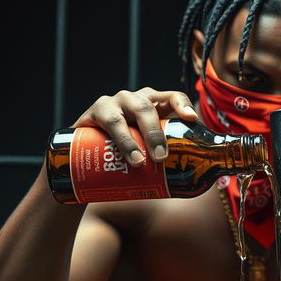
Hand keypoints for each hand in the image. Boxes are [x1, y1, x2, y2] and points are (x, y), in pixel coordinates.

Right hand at [71, 88, 198, 165]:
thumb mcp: (147, 148)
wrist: (88, 153)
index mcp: (154, 104)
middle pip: (147, 108)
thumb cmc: (127, 150)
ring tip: (138, 162)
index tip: (191, 119)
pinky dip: (117, 139)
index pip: (172, 97)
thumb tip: (192, 182)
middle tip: (161, 157)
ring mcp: (113, 103)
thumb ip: (166, 158)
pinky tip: (119, 153)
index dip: (182, 105)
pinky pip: (107, 122)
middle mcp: (134, 99)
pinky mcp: (94, 112)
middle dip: (155, 133)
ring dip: (131, 141)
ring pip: (124, 117)